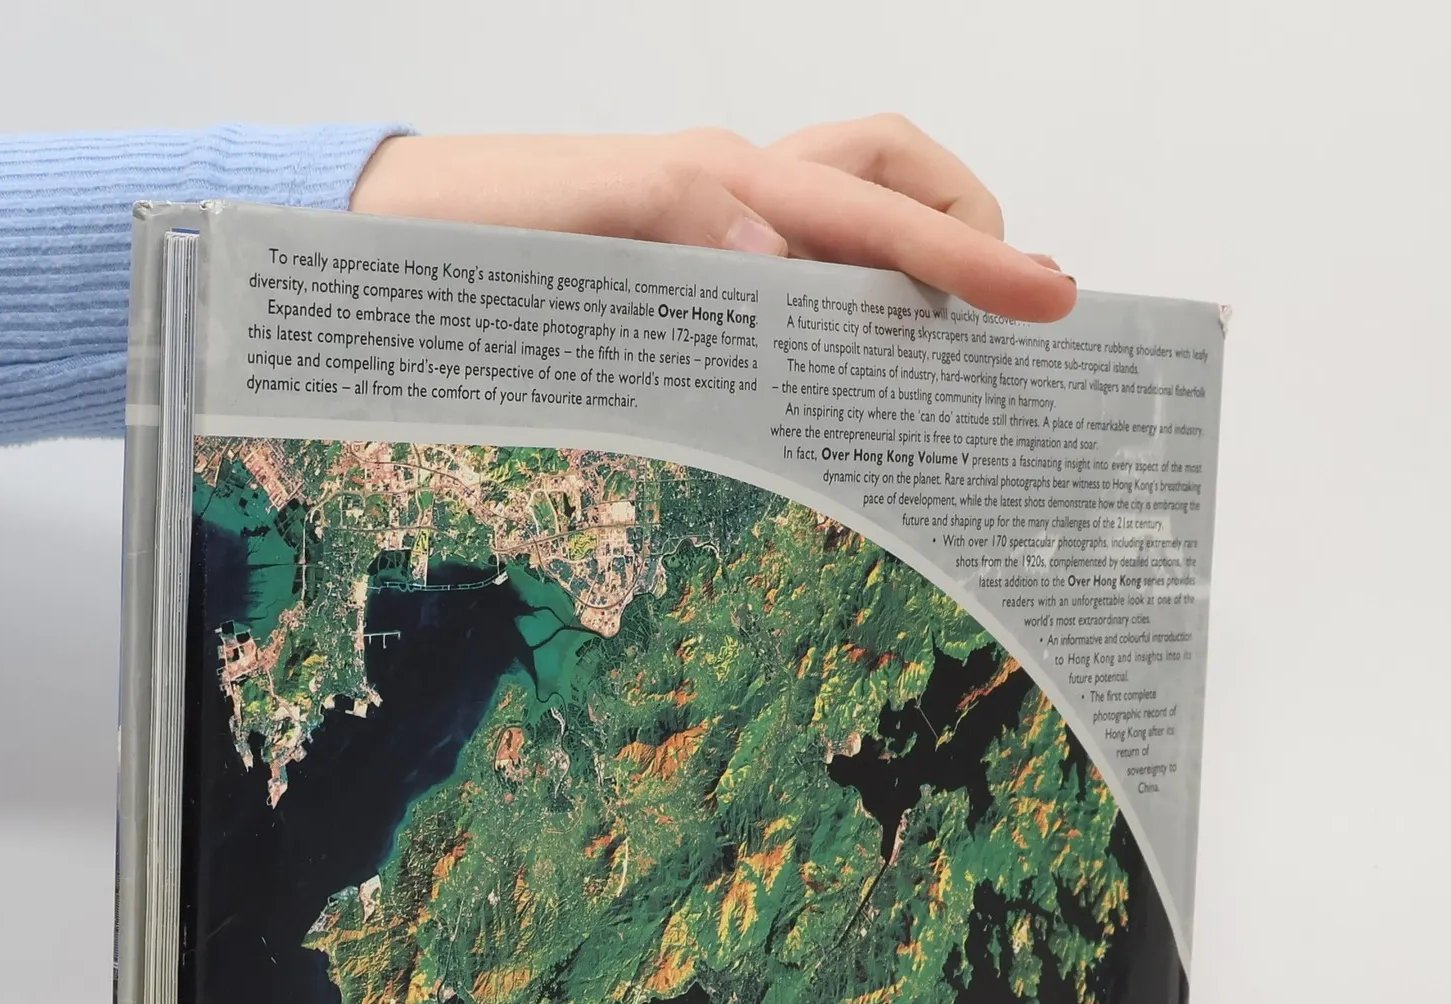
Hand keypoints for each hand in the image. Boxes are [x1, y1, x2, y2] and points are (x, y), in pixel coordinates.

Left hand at [350, 117, 1074, 322]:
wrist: (399, 235)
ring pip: (851, 232)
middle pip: (892, 182)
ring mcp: (720, 236)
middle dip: (965, 231)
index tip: (1051, 297)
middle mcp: (739, 199)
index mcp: (729, 182)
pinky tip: (842, 374)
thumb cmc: (474, 224)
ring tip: (946, 346)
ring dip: (911, 269)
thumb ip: (671, 210)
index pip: (876, 215)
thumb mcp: (569, 210)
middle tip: (1009, 310)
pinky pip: (797, 289)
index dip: (967, 257)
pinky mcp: (693, 279)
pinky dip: (843, 315)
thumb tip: (778, 249)